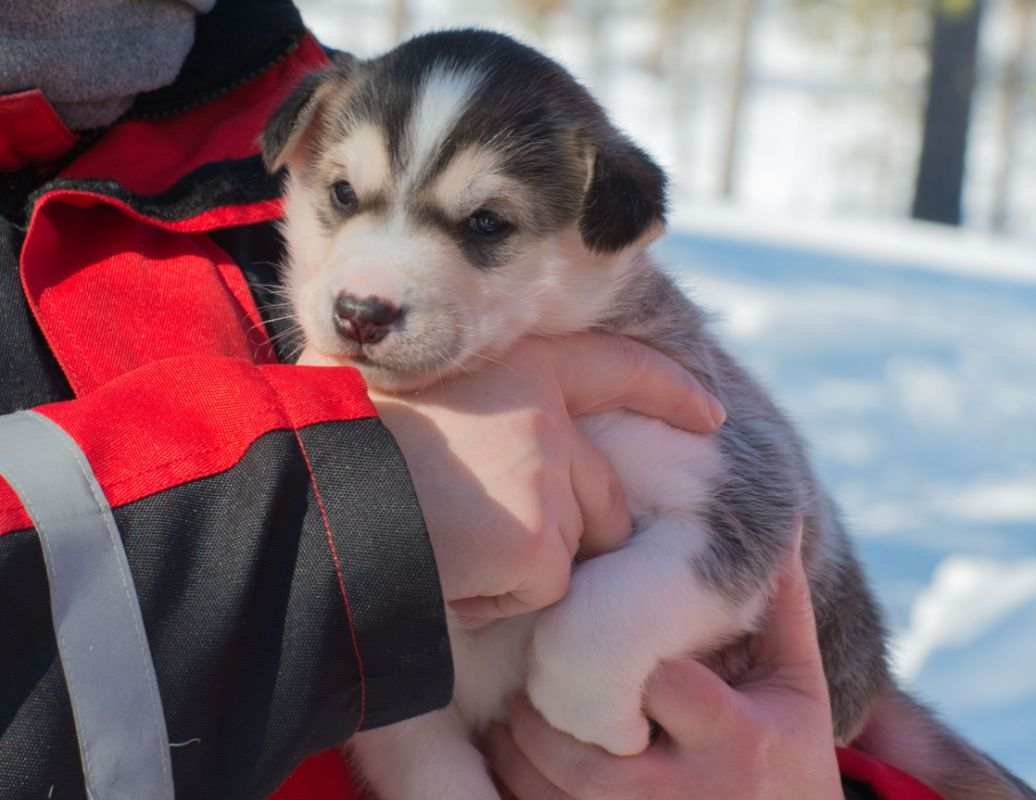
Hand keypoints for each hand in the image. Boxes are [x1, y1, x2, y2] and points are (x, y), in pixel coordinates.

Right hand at [301, 334, 723, 623]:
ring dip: (516, 564)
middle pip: (597, 496)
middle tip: (462, 520)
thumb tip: (467, 393)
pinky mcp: (536, 542)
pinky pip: (536, 590)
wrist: (298, 495)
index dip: (667, 389)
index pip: (615, 366)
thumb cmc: (328, 439)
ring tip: (436, 538)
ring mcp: (546, 476)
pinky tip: (440, 568)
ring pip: (568, 548)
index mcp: (515, 364)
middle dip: (554, 527)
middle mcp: (545, 413)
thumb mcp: (395, 376)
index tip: (710, 413)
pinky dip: (491, 598)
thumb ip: (460, 383)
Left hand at [484, 559, 844, 798]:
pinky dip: (518, 784)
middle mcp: (684, 792)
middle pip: (585, 743)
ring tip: (521, 708)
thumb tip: (779, 524)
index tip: (598, 620)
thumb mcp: (796, 685)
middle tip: (536, 669)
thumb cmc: (791, 758)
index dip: (614, 643)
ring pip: (552, 787)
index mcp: (733, 738)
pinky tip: (519, 754)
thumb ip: (782, 609)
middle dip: (547, 702)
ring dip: (519, 744)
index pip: (654, 677)